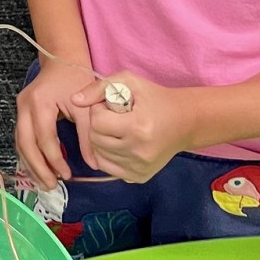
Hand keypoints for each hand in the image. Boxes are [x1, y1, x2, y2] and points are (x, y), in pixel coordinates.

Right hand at [15, 60, 100, 189]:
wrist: (62, 59)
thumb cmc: (76, 79)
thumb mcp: (87, 107)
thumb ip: (89, 136)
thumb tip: (93, 164)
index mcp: (41, 102)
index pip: (45, 138)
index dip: (55, 159)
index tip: (67, 175)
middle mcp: (25, 106)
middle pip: (26, 143)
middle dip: (38, 167)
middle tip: (51, 186)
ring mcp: (20, 108)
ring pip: (20, 143)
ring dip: (30, 164)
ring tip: (44, 182)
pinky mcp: (21, 112)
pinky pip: (21, 138)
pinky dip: (28, 155)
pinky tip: (38, 168)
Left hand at [72, 71, 195, 183]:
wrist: (185, 122)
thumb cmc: (155, 98)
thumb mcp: (129, 82)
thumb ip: (99, 88)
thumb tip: (74, 100)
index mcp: (138, 127)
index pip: (97, 122)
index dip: (99, 110)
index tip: (111, 105)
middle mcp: (139, 152)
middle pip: (95, 139)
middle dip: (99, 124)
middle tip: (114, 117)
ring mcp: (139, 168)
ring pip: (98, 154)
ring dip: (102, 139)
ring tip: (118, 128)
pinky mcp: (139, 177)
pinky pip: (107, 167)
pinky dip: (108, 154)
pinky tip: (121, 142)